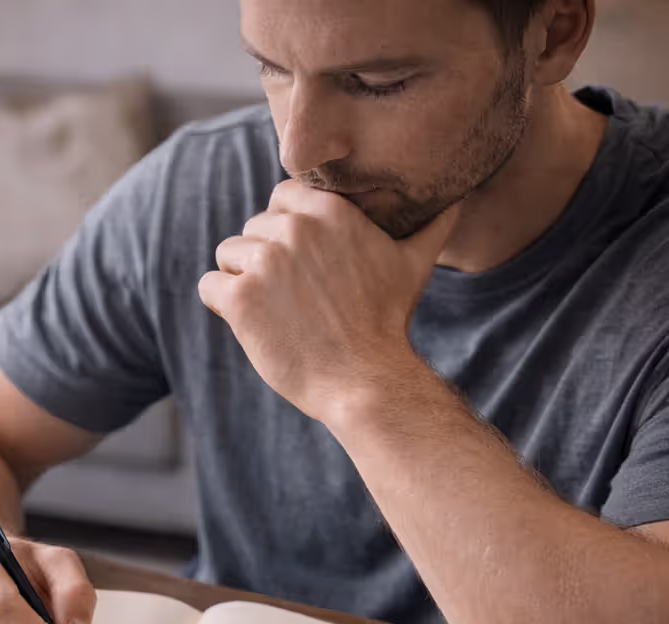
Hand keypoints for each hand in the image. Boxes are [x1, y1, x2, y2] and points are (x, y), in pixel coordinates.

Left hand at [197, 179, 459, 424]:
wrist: (363, 380)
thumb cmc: (386, 323)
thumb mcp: (414, 264)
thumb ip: (431, 225)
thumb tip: (458, 198)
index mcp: (328, 210)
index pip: (280, 198)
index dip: (285, 230)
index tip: (302, 264)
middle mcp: (293, 229)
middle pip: (251, 229)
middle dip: (264, 260)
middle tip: (294, 298)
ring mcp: (263, 263)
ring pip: (227, 256)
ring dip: (242, 282)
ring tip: (276, 312)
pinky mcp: (239, 299)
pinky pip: (209, 287)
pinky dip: (222, 306)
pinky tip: (253, 324)